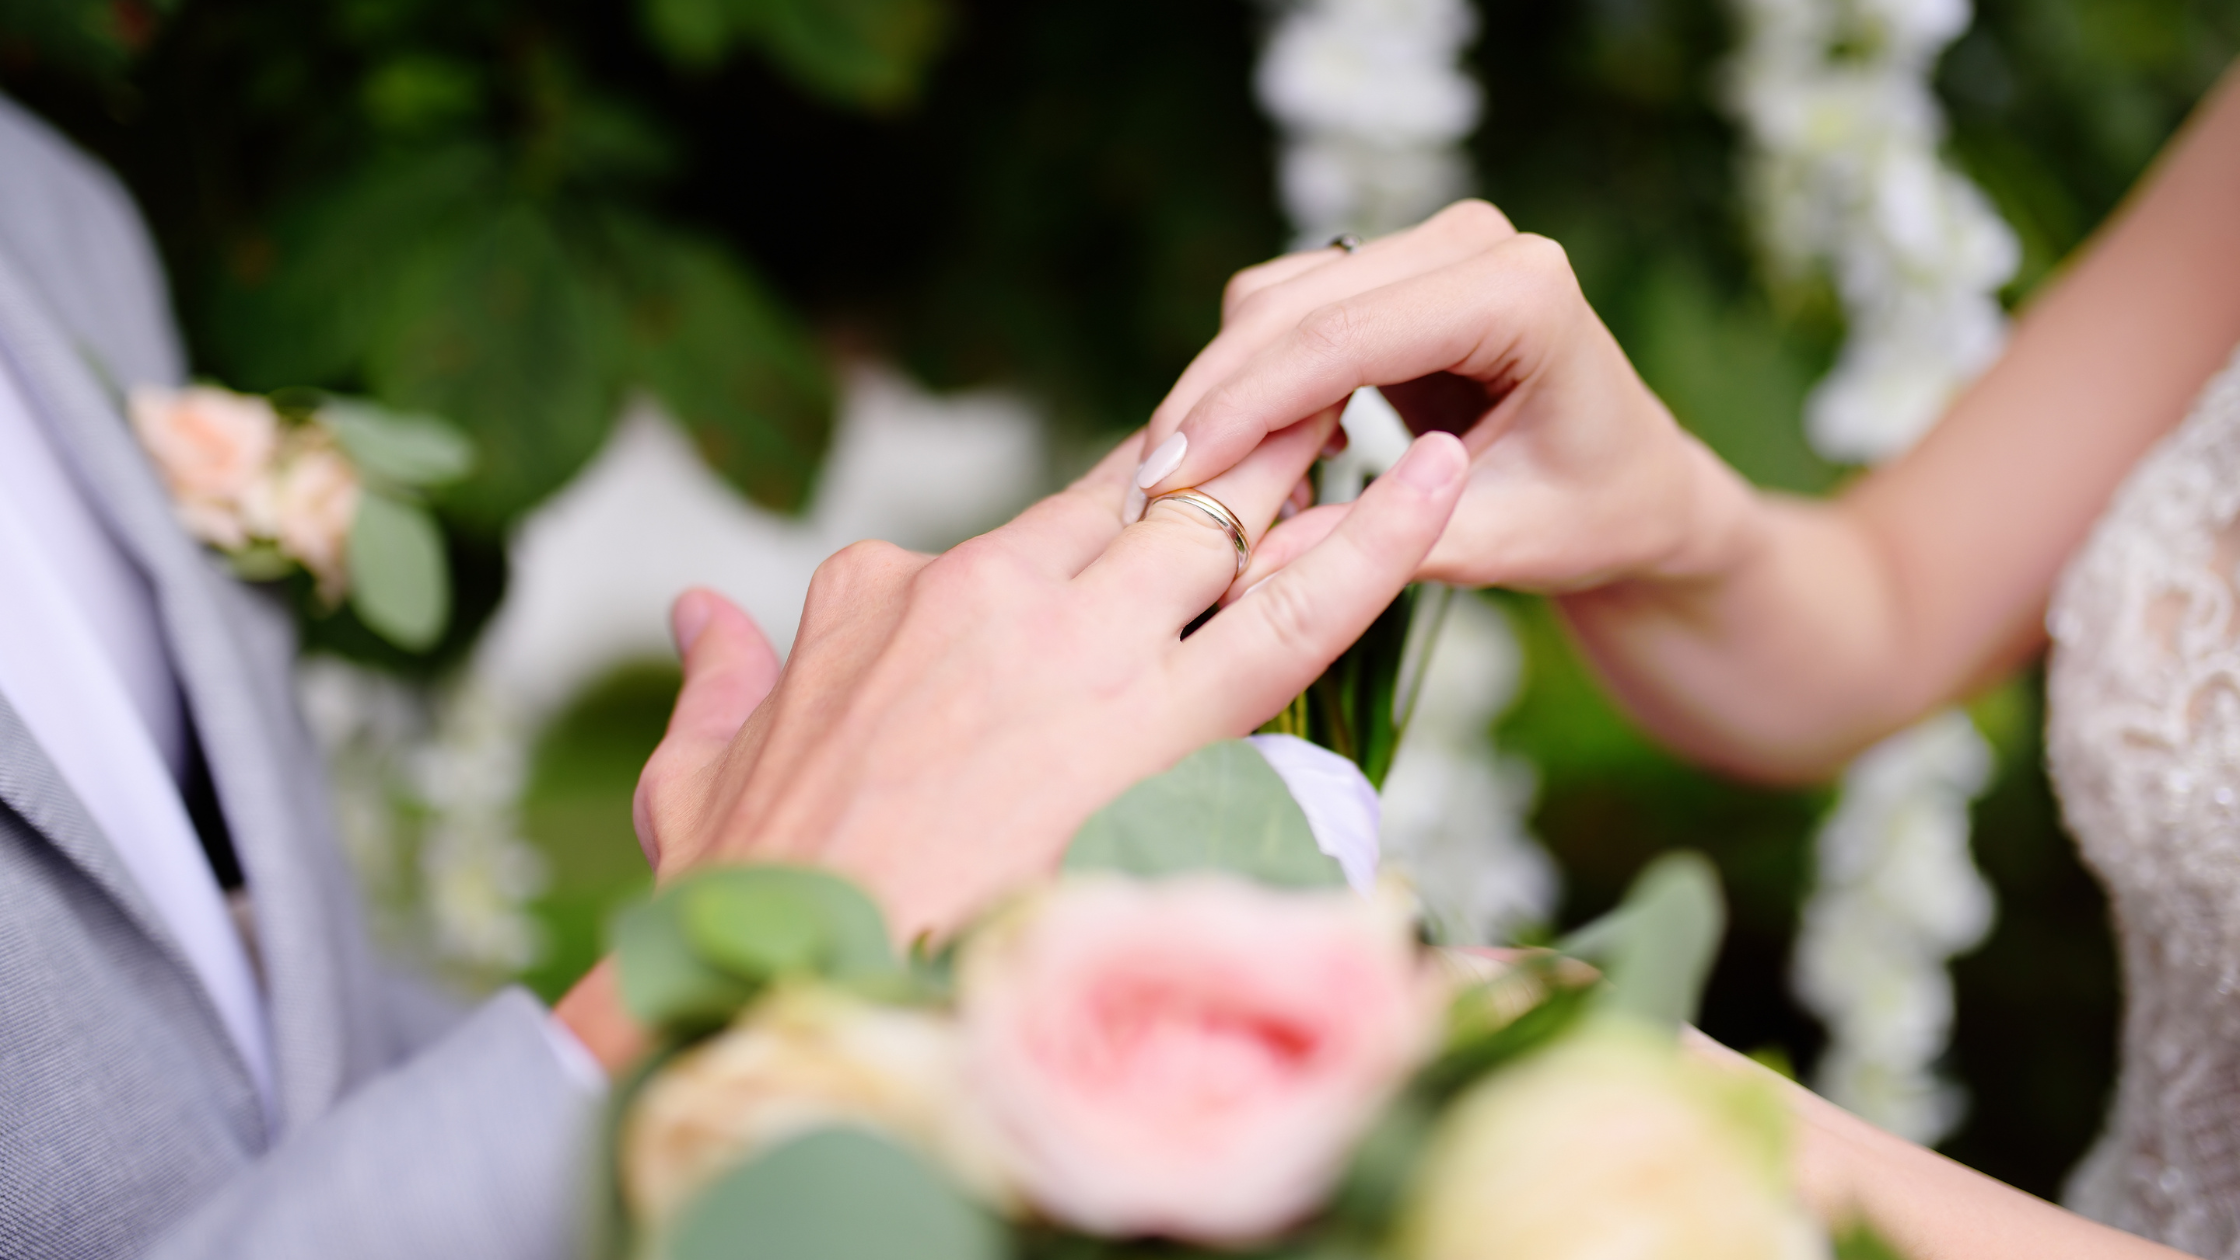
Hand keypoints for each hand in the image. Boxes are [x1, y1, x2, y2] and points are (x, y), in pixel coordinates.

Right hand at [631, 415, 1469, 942]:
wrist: (785, 986)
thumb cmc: (745, 900)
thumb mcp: (699, 775)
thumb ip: (715, 678)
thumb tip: (697, 614)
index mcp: (882, 593)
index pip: (1028, 532)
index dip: (1112, 515)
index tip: (1166, 498)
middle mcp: (986, 592)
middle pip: (1137, 499)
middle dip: (1232, 454)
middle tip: (1317, 407)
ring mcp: (1075, 648)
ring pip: (1220, 527)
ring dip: (1306, 464)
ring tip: (1389, 408)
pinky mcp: (1154, 721)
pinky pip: (1291, 614)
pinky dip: (1374, 543)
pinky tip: (1435, 487)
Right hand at [1137, 200, 1758, 594]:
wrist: (1634, 487)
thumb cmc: (1593, 517)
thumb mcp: (1499, 545)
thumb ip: (1380, 548)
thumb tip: (1250, 572)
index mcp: (1523, 292)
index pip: (1343, 340)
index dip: (1245, 407)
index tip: (1170, 478)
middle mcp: (1475, 242)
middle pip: (1293, 307)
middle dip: (1214, 398)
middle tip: (1150, 493)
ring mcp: (1431, 245)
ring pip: (1274, 300)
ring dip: (1222, 389)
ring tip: (1194, 489)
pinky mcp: (1394, 271)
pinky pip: (1285, 311)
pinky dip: (1249, 380)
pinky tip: (1249, 460)